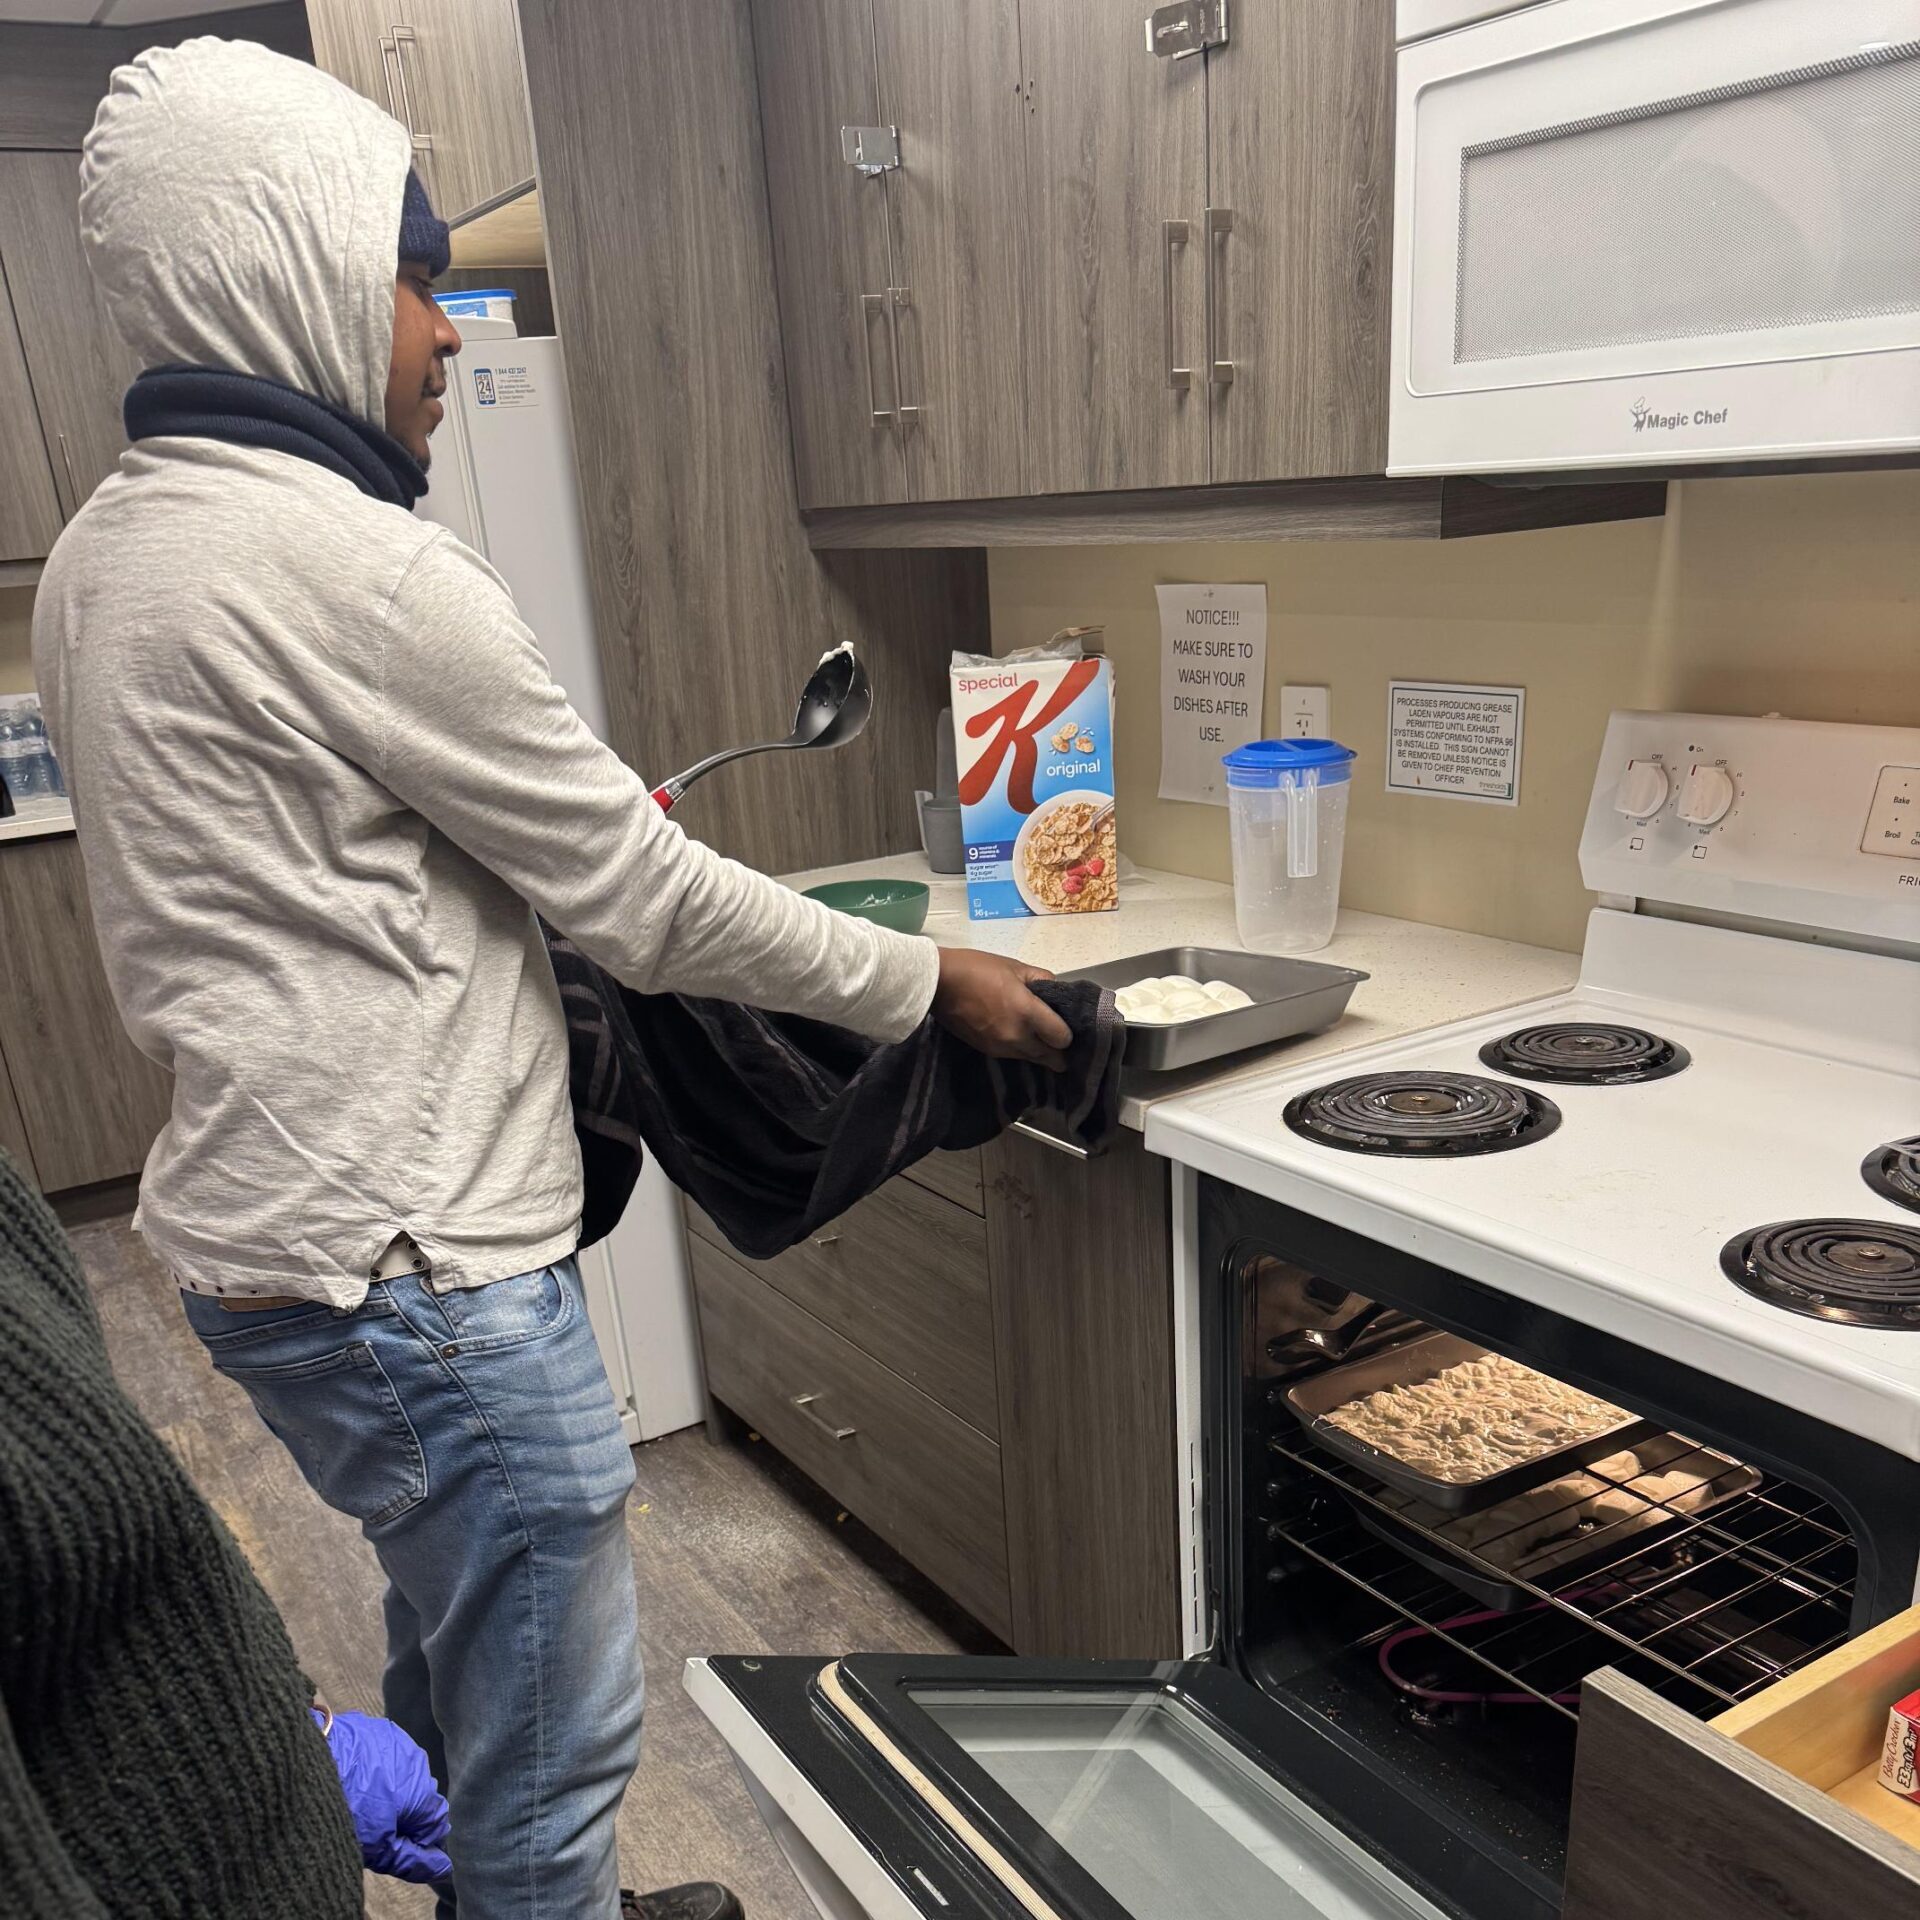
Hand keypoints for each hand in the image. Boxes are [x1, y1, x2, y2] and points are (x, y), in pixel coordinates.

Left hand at [318, 1707, 452, 1885]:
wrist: (306, 1768)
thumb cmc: (346, 1811)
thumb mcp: (378, 1849)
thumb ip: (414, 1859)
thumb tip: (443, 1867)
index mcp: (423, 1790)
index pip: (436, 1823)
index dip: (418, 1842)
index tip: (394, 1849)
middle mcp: (417, 1760)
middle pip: (418, 1796)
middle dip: (402, 1813)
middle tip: (371, 1828)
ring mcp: (394, 1739)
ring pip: (398, 1772)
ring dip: (387, 1787)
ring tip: (356, 1800)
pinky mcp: (370, 1726)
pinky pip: (378, 1752)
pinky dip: (369, 1766)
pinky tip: (347, 1776)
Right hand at [932, 950, 1071, 1070]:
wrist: (938, 983)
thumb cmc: (978, 969)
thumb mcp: (1015, 966)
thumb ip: (1042, 980)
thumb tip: (1057, 992)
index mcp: (1027, 1013)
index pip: (1062, 1038)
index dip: (1068, 1034)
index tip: (1066, 1027)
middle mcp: (1017, 1037)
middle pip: (1050, 1058)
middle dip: (1058, 1052)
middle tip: (1060, 1042)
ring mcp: (1000, 1048)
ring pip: (1031, 1059)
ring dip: (1039, 1053)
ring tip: (1042, 1040)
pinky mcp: (986, 1051)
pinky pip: (1013, 1056)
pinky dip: (1020, 1050)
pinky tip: (1018, 1037)